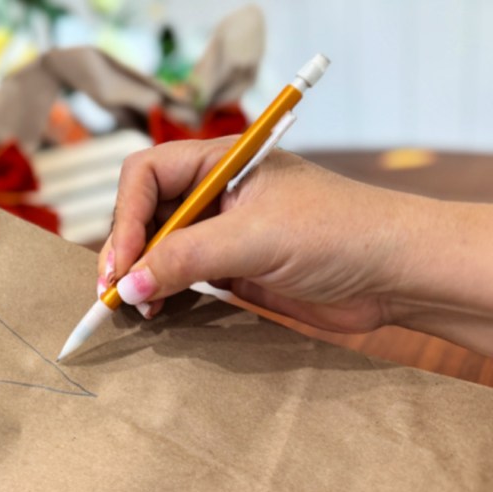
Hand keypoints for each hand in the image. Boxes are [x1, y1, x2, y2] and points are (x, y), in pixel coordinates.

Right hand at [98, 139, 492, 353]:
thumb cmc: (340, 233)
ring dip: (141, 276)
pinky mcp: (234, 268)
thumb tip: (127, 285)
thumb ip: (187, 258)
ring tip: (137, 307)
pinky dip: (164, 293)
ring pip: (160, 248)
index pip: (147, 176)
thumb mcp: (256, 238)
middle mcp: (216, 193)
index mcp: (221, 162)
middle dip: (126, 250)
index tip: (121, 264)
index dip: (125, 217)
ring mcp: (224, 232)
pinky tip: (157, 310)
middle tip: (114, 291)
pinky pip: (182, 277)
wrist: (396, 276)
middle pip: (146, 213)